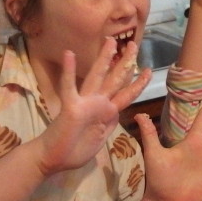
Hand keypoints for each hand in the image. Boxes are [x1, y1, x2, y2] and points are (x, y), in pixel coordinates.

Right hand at [36, 41, 148, 175]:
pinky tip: (69, 53)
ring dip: (104, 59)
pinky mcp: (71, 107)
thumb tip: (116, 113)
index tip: (148, 70)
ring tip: (111, 41)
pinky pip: (69, 87)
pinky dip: (69, 71)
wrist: (53, 159)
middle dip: (126, 63)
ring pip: (97, 77)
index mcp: (107, 112)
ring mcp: (85, 103)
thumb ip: (108, 124)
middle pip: (115, 80)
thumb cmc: (74, 150)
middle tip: (135, 44)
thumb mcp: (100, 137)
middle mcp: (98, 103)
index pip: (126, 94)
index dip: (138, 83)